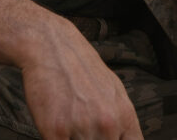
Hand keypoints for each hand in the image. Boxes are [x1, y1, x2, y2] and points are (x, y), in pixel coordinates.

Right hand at [19, 18, 142, 139]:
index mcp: (124, 115)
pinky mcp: (56, 130)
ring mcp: (82, 127)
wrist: (52, 47)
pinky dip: (56, 139)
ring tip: (70, 120)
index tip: (109, 138)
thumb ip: (121, 120)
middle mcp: (107, 123)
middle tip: (83, 123)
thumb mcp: (114, 90)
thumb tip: (121, 137)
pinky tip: (56, 127)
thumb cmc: (82, 68)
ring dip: (74, 138)